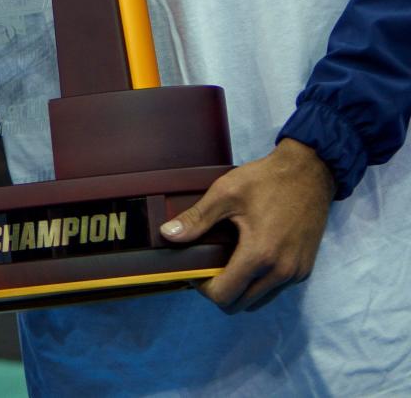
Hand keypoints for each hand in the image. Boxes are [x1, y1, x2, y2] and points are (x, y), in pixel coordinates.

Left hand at [159, 138, 334, 312]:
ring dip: (240, 290)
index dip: (203, 288)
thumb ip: (197, 218)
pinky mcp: (304, 270)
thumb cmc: (266, 179)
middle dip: (220, 292)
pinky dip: (258, 284)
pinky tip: (248, 258)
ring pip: (258, 301)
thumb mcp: (226, 193)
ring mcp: (296, 273)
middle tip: (208, 267)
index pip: (224, 296)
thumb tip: (167, 235)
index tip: (196, 270)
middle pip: (240, 305)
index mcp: (260, 254)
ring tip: (227, 262)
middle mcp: (281, 272)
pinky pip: (275, 290)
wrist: (309, 172)